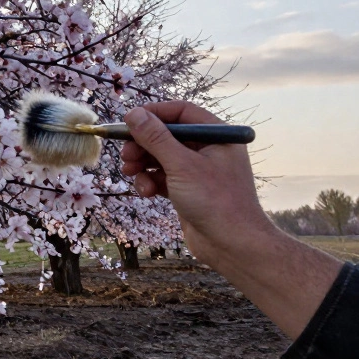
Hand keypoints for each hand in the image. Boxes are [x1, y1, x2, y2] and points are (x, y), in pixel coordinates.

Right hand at [121, 100, 341, 339]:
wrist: (233, 246)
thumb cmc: (215, 201)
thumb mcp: (181, 165)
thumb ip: (156, 138)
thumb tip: (134, 114)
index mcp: (217, 136)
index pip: (182, 112)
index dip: (154, 114)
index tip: (129, 121)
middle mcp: (208, 149)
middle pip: (167, 135)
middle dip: (143, 144)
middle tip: (125, 154)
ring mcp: (198, 170)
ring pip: (161, 157)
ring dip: (143, 164)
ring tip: (131, 173)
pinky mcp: (188, 189)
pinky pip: (162, 176)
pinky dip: (151, 181)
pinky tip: (147, 192)